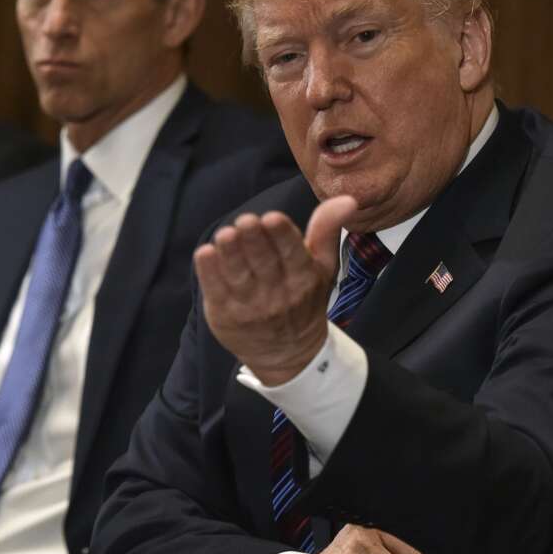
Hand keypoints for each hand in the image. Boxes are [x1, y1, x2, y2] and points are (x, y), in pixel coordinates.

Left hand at [194, 195, 356, 384]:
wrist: (288, 354)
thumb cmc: (304, 300)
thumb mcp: (323, 267)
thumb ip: (327, 230)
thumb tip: (347, 199)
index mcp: (304, 278)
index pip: (293, 254)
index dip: (282, 235)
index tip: (271, 218)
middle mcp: (278, 294)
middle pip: (263, 262)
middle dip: (253, 239)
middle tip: (245, 220)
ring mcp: (250, 307)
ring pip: (239, 276)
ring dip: (230, 254)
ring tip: (225, 235)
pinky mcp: (225, 316)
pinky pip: (216, 291)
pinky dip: (209, 273)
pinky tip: (205, 254)